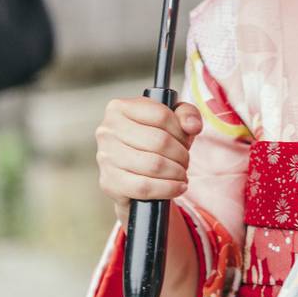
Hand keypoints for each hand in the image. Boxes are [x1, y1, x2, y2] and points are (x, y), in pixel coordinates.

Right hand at [95, 98, 202, 223]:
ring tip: (181, 173)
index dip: (181, 130)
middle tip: (185, 161)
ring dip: (176, 172)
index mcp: (119, 108)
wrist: (134, 173)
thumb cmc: (155, 140)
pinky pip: (144, 187)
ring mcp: (105, 157)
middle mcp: (106, 131)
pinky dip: (167, 189)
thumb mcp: (173, 120)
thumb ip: (188, 114)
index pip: (161, 115)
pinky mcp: (108, 182)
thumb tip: (192, 126)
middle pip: (159, 141)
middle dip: (181, 154)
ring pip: (153, 165)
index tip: (185, 139)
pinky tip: (177, 187)